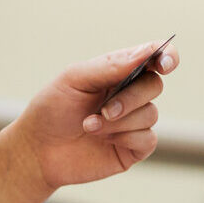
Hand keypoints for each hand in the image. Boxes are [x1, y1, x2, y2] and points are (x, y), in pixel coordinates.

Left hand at [6, 41, 178, 193]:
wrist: (36, 149)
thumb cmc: (51, 110)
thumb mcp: (74, 79)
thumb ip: (110, 66)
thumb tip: (146, 52)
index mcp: (117, 73)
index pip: (154, 57)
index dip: (167, 56)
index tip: (165, 63)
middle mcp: (129, 95)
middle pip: (154, 86)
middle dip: (130, 98)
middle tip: (104, 110)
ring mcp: (133, 122)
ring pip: (150, 114)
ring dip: (118, 122)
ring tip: (89, 126)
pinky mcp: (133, 148)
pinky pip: (148, 139)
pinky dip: (125, 138)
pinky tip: (102, 141)